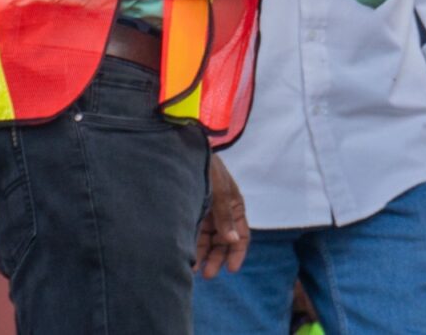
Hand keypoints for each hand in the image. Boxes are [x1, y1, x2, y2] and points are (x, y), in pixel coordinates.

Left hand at [196, 154, 250, 278]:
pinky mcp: (191, 211)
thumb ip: (225, 216)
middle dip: (217, 258)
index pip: (241, 234)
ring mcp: (205, 212)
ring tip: (194, 270)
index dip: (237, 252)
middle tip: (208, 274)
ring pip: (207, 240)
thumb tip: (233, 240)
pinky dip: (192, 246)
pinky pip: (193, 234)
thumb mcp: (220, 190)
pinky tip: (185, 256)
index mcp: (234, 205)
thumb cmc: (207, 167)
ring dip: (203, 255)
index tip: (230, 269)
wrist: (184, 150)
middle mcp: (221, 211)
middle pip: (223, 241)